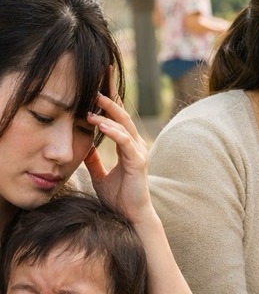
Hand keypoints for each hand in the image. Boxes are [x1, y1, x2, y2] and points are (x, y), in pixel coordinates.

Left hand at [84, 88, 156, 226]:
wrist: (130, 216)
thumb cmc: (119, 198)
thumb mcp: (100, 175)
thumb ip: (94, 160)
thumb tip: (84, 147)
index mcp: (127, 146)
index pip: (117, 118)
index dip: (110, 100)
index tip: (100, 82)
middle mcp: (135, 145)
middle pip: (123, 115)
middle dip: (112, 95)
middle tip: (102, 76)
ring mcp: (138, 153)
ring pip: (124, 125)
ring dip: (109, 111)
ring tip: (95, 98)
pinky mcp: (138, 162)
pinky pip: (124, 142)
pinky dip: (112, 131)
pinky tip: (99, 123)